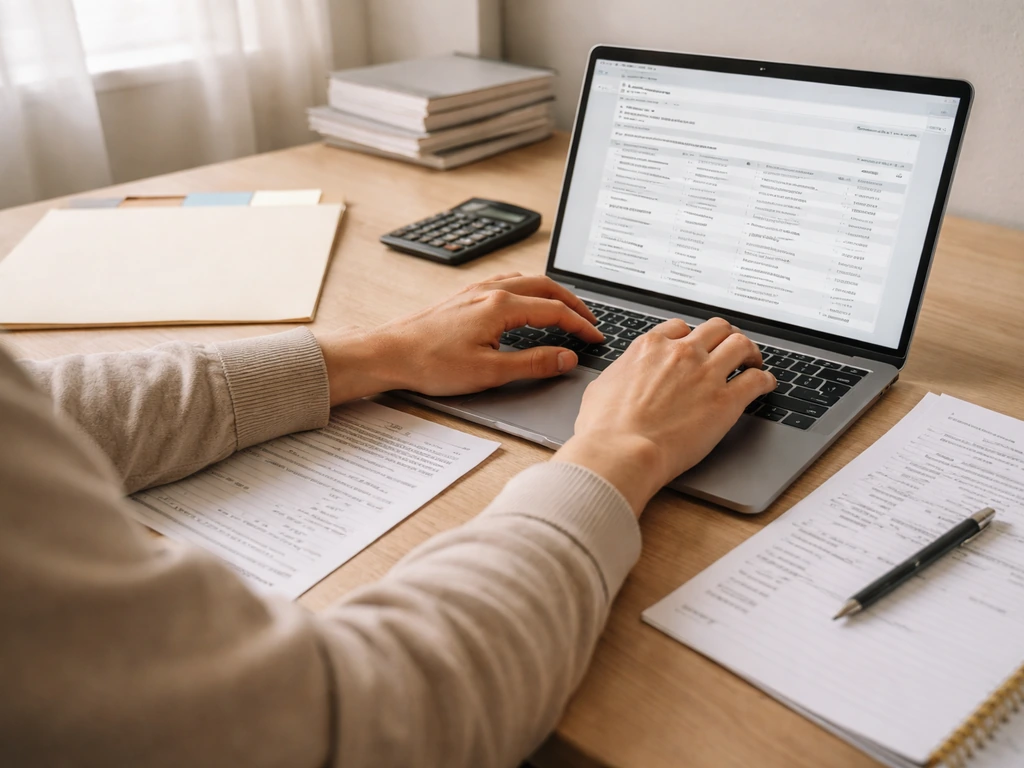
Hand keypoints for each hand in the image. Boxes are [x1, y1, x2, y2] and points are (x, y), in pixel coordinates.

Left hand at [314, 273, 603, 404]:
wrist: (388, 353)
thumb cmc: (430, 363)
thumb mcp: (489, 371)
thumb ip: (533, 363)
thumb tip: (566, 358)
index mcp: (501, 306)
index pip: (555, 311)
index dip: (581, 325)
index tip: (596, 338)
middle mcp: (490, 291)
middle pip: (545, 287)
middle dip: (573, 302)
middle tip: (589, 320)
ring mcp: (475, 290)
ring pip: (526, 280)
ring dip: (551, 293)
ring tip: (565, 309)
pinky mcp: (463, 296)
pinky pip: (506, 282)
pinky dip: (528, 290)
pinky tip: (524, 302)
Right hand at [553, 318, 775, 515]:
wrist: (620, 451)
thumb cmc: (604, 428)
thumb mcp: (601, 387)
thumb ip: (619, 374)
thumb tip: (621, 377)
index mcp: (650, 347)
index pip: (680, 327)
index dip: (692, 337)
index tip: (696, 347)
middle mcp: (681, 352)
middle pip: (716, 328)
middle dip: (725, 337)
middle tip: (730, 350)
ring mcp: (706, 373)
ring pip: (740, 344)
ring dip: (749, 352)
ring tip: (753, 362)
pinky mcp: (726, 400)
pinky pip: (757, 380)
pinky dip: (764, 380)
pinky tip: (765, 384)